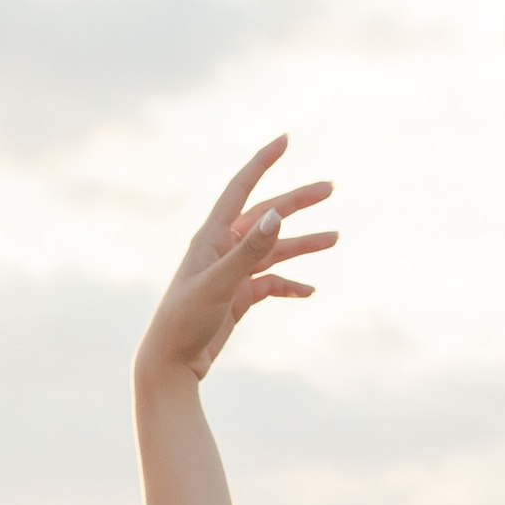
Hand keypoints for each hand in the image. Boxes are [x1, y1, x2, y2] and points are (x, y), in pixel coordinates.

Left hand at [135, 136, 338, 388]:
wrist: (170, 365)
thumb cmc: (186, 321)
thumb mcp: (220, 284)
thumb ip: (250, 250)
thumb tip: (277, 214)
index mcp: (212, 237)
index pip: (241, 188)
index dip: (263, 162)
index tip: (286, 140)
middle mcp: (222, 249)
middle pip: (266, 217)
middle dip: (298, 202)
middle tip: (329, 189)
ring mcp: (231, 273)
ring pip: (273, 251)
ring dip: (302, 244)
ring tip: (334, 239)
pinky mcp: (237, 298)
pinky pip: (269, 284)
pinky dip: (289, 285)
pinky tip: (309, 291)